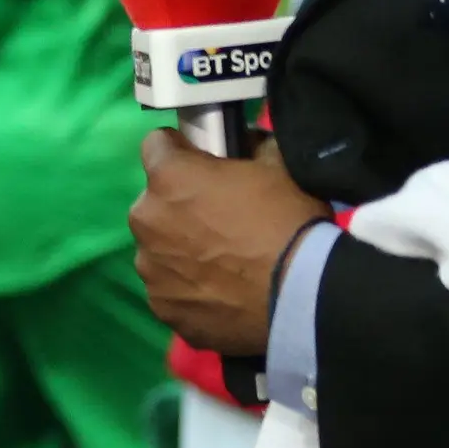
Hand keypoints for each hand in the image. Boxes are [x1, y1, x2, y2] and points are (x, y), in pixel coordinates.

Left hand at [129, 132, 328, 356]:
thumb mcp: (280, 166)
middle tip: (220, 220)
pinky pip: (169, 287)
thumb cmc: (288, 223)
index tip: (203, 164)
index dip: (182, 152)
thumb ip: (251, 145)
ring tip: (222, 264)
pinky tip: (221, 293)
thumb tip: (244, 141)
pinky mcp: (162, 306)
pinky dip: (187, 287)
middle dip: (180, 206)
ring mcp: (150, 268)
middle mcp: (146, 220)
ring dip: (180, 248)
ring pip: (158, 248)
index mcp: (169, 177)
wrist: (302, 297)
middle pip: (156, 203)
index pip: (156, 146)